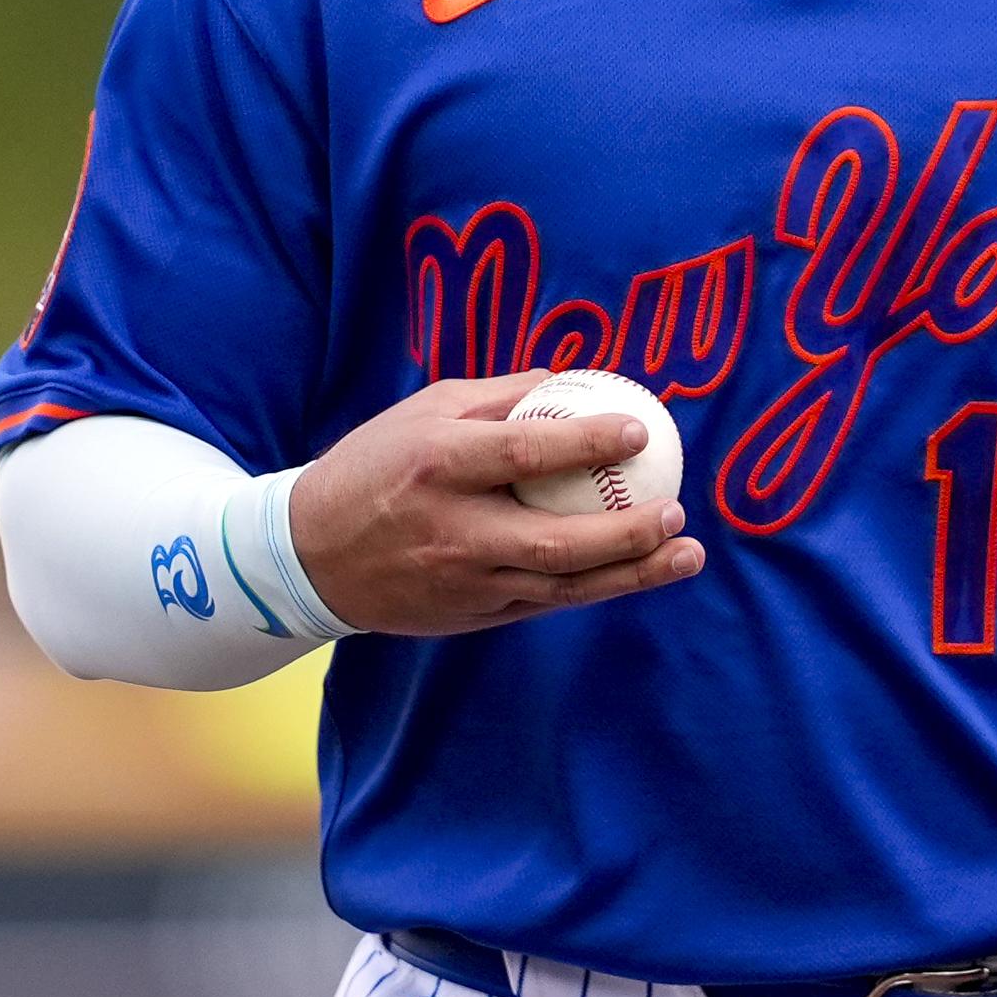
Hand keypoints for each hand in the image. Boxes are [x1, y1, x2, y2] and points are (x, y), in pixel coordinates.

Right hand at [289, 370, 706, 635]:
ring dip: (631, 574)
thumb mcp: (425, 411)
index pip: (523, 454)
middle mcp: (453, 530)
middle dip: (625, 533)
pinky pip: (544, 602)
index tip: (639, 430)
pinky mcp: (472, 616)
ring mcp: (463, 582)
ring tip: (686, 554)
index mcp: (438, 466)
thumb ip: (500, 396)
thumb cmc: (376, 465)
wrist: (310, 555)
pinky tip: (638, 573)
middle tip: (675, 510)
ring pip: (560, 586)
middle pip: (553, 542)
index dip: (586, 443)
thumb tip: (572, 380)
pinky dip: (594, 589)